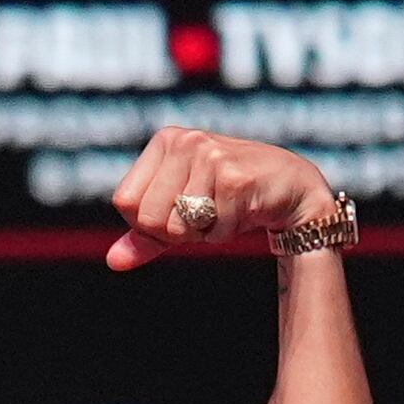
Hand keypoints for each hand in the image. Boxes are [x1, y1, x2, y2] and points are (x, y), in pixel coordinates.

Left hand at [102, 126, 341, 272]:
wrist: (290, 187)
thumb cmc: (230, 198)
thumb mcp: (181, 212)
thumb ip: (145, 235)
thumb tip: (112, 261)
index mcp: (165, 142)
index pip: (125, 202)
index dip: (150, 222)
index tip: (180, 210)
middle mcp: (184, 141)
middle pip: (147, 218)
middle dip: (176, 231)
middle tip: (206, 213)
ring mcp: (209, 156)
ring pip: (179, 227)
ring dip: (203, 232)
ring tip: (224, 210)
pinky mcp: (233, 178)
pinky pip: (211, 230)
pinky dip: (225, 233)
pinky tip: (242, 211)